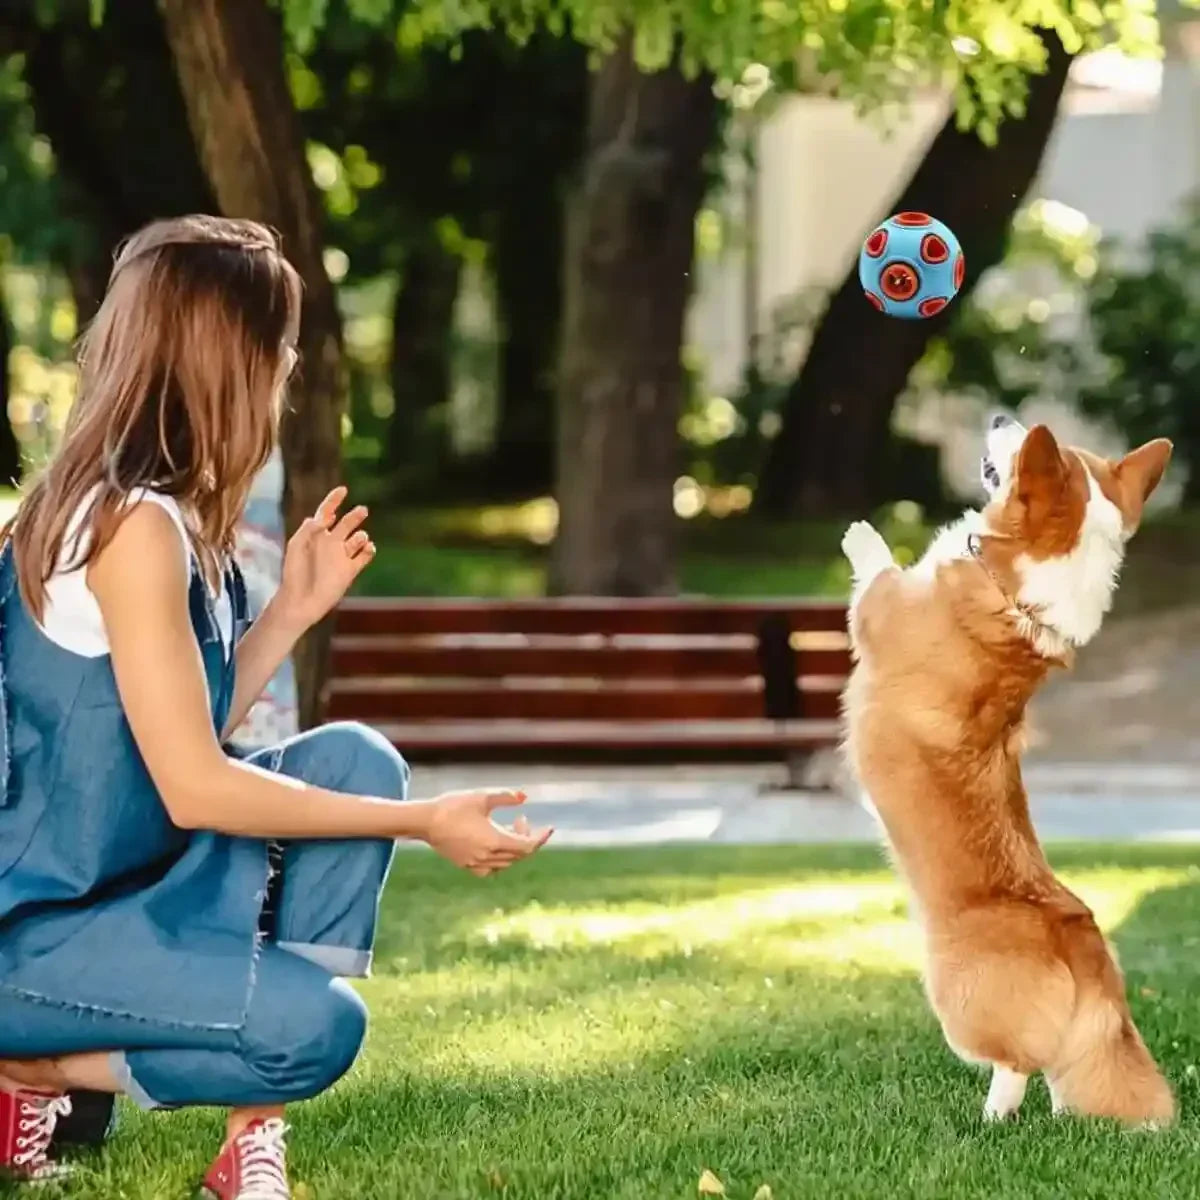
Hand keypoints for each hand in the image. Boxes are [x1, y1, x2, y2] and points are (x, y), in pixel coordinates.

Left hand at [274, 487, 374, 631]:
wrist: (301, 601)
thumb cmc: (294, 573)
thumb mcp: (296, 546)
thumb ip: (308, 530)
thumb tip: (321, 517)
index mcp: (316, 535)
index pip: (327, 512)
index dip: (334, 500)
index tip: (344, 489)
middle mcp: (331, 543)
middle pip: (347, 523)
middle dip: (355, 515)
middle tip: (362, 510)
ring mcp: (342, 557)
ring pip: (358, 539)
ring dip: (361, 535)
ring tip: (359, 538)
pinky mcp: (350, 571)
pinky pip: (365, 556)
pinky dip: (370, 550)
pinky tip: (369, 547)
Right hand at [426, 789, 552, 876]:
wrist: (426, 821)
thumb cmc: (454, 806)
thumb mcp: (482, 797)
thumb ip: (506, 797)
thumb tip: (525, 796)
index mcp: (495, 841)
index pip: (528, 846)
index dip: (541, 837)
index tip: (549, 828)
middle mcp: (488, 857)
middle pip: (519, 854)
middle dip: (526, 837)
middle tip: (519, 818)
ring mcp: (476, 864)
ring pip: (507, 862)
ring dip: (513, 847)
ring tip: (506, 827)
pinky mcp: (466, 866)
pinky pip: (491, 869)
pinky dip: (500, 860)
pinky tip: (495, 846)